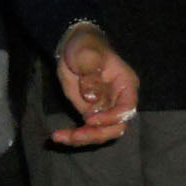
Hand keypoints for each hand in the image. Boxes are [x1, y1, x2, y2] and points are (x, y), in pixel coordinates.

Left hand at [51, 25, 139, 145]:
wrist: (74, 48)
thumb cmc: (85, 47)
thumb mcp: (86, 55)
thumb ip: (90, 74)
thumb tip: (92, 98)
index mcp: (126, 84)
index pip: (127, 108)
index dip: (111, 118)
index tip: (89, 119)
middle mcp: (119, 100)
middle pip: (116, 126)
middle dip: (96, 134)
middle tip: (75, 136)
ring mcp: (106, 109)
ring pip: (101, 133)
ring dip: (82, 139)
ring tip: (59, 137)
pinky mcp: (91, 114)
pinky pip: (87, 131)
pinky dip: (73, 136)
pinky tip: (58, 136)